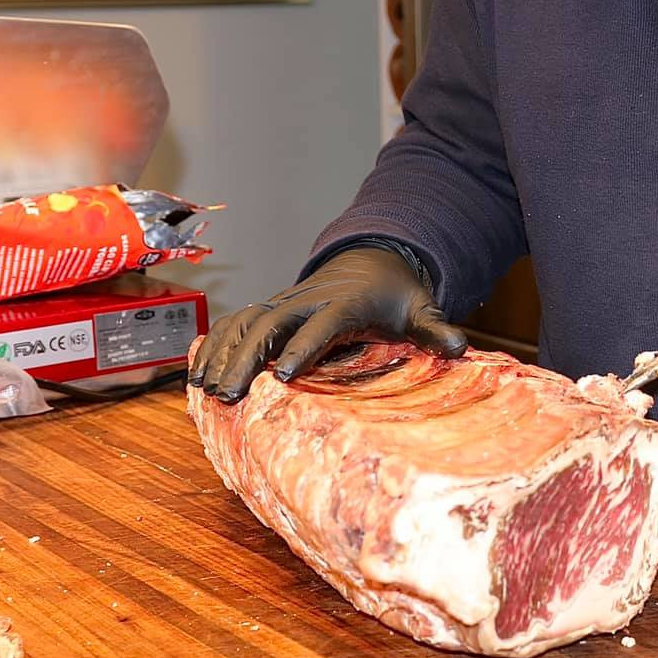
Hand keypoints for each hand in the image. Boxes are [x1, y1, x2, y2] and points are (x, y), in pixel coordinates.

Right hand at [189, 245, 465, 401]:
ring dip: (223, 353)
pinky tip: (197, 372)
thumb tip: (459, 345)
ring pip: (246, 321)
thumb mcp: (420, 308)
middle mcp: (308, 299)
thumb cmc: (395, 295)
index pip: (321, 322)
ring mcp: (285, 303)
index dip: (303, 345)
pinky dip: (213, 344)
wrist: (372, 262)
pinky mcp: (270, 309)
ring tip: (206, 391)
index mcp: (345, 302)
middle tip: (228, 396)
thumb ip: (435, 327)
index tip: (286, 374)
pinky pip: (235, 322)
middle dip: (246, 357)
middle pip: (270, 322)